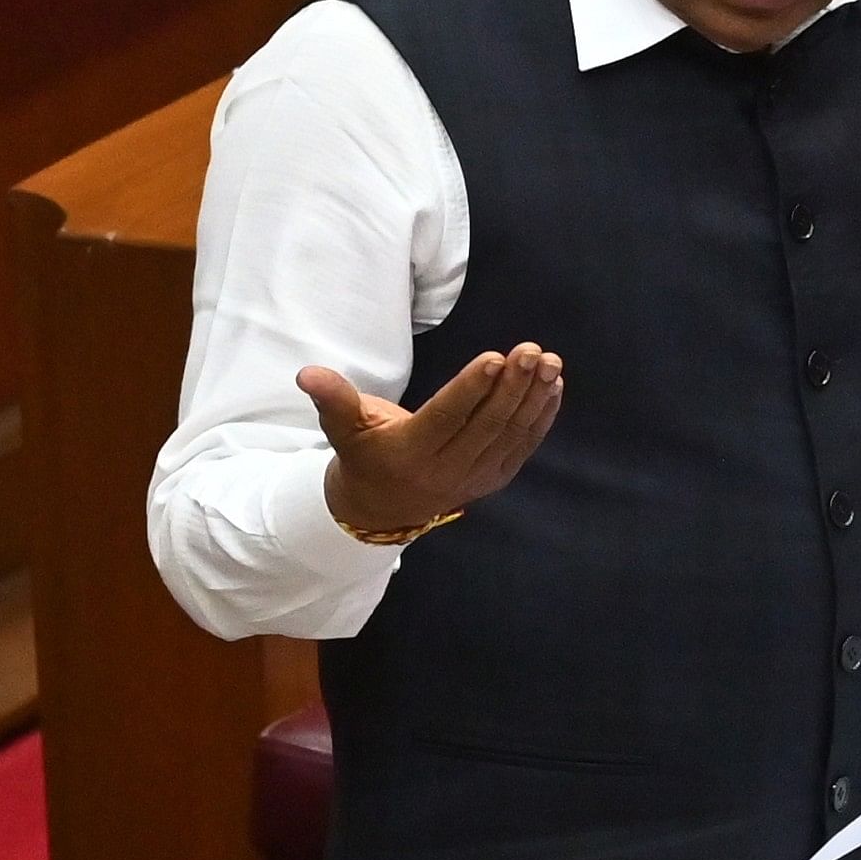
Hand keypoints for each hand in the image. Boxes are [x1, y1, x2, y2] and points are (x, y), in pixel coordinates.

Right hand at [301, 344, 561, 537]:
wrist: (382, 508)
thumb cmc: (363, 454)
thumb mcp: (343, 428)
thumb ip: (333, 399)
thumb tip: (307, 373)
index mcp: (409, 454)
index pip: (446, 419)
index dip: (471, 389)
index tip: (496, 357)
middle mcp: (445, 471)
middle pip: (486, 426)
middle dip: (512, 387)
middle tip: (531, 351)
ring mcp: (474, 478)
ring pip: (509, 436)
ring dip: (533, 398)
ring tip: (549, 362)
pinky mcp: (493, 478)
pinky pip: (522, 447)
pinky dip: (541, 417)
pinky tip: (553, 386)